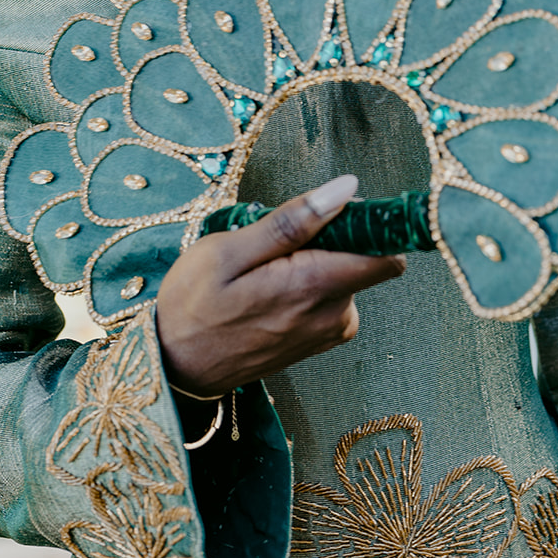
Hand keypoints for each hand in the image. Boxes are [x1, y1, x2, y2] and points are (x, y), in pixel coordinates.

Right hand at [154, 175, 404, 395]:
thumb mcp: (230, 250)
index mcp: (314, 287)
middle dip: (332, 240)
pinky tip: (268, 290)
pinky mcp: (314, 344)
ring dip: (317, 264)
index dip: (372, 226)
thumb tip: (348, 189)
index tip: (338, 211)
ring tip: (264, 269)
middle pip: (364, 261)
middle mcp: (331, 316)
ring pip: (346, 279)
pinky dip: (309, 286)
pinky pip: (331, 300)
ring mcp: (324, 334)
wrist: (171, 368)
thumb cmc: (193, 303)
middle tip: (277, 241)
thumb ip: (294, 221)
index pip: (386, 256)